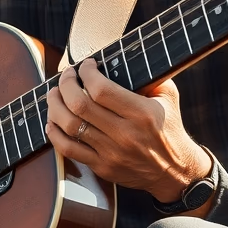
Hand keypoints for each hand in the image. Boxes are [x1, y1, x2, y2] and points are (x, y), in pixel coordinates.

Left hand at [45, 58, 210, 204]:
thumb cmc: (170, 127)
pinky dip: (55, 134)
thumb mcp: (168, 97)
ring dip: (55, 106)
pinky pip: (69, 150)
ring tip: (54, 94)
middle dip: (65, 85)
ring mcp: (111, 153)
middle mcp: (125, 134)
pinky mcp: (102, 167)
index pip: (101, 89)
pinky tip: (53, 121)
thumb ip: (149, 76)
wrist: (175, 171)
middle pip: (80, 105)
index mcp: (141, 113)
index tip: (85, 66)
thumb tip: (121, 56)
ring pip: (70, 126)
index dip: (86, 73)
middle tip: (66, 76)